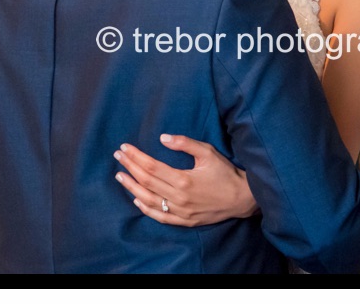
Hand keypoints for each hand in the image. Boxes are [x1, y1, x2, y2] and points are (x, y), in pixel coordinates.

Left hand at [113, 134, 257, 226]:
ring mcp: (181, 211)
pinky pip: (160, 216)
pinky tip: (136, 200)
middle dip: (130, 167)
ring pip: (149, 200)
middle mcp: (179, 197)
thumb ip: (185, 143)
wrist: (241, 198)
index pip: (151, 167)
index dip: (136, 157)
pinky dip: (146, 209)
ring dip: (132, 188)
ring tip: (120, 176)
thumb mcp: (208, 152)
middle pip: (147, 182)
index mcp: (183, 179)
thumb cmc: (225, 173)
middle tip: (118, 156)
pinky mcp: (184, 221)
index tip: (125, 148)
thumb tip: (163, 138)